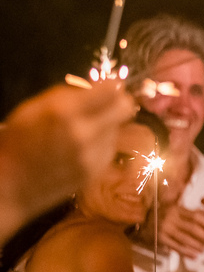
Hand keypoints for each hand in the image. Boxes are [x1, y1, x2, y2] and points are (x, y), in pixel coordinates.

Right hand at [0, 82, 136, 230]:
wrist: (11, 185)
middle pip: (125, 108)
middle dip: (118, 103)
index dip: (112, 87)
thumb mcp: (34, 108)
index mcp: (65, 112)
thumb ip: (67, 94)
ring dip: (106, 125)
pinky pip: (110, 147)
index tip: (109, 87)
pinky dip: (101, 144)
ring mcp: (93, 155)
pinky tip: (82, 148)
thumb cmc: (18, 140)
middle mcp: (84, 133)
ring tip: (84, 131)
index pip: (111, 90)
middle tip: (106, 105)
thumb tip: (98, 86)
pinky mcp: (97, 171)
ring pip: (118, 128)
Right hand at [148, 202, 203, 258]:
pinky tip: (195, 256)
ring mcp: (164, 229)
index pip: (195, 216)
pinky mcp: (160, 239)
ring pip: (185, 239)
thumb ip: (192, 213)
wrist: (142, 221)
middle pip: (192, 228)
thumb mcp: (176, 210)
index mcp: (176, 209)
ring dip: (197, 246)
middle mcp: (170, 218)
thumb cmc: (165, 215)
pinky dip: (186, 252)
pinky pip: (176, 247)